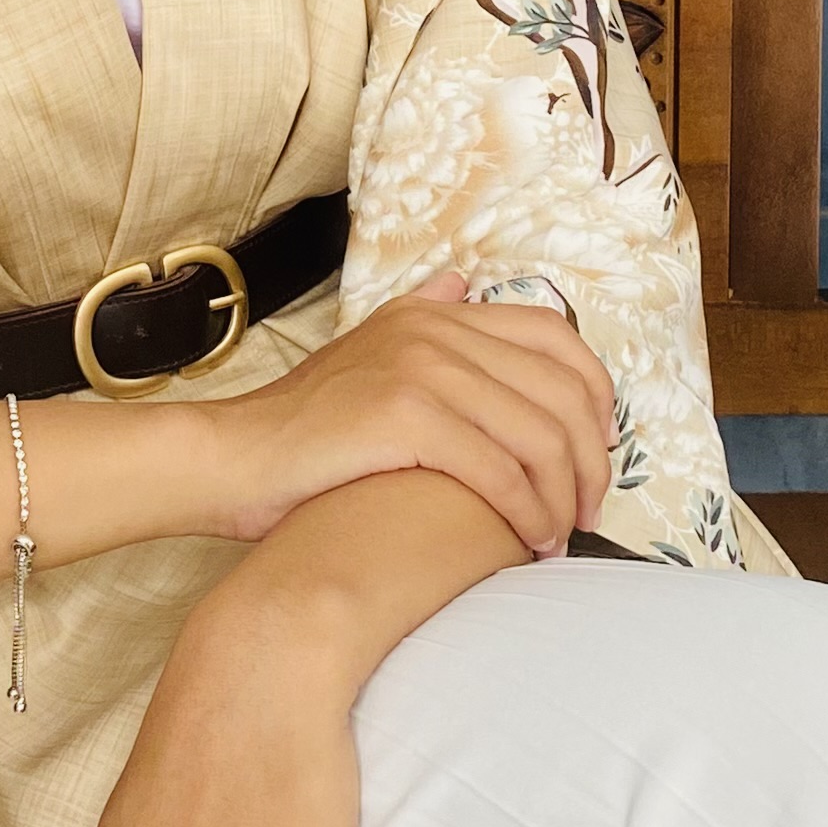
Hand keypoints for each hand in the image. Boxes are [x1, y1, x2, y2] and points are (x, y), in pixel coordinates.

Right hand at [217, 271, 612, 557]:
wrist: (231, 458)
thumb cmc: (304, 430)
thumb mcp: (366, 351)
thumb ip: (420, 319)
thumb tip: (460, 283)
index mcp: (436, 314)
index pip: (556, 339)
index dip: (594, 398)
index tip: (596, 452)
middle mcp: (435, 329)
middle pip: (561, 391)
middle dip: (589, 459)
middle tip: (588, 510)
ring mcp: (420, 368)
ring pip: (539, 436)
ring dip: (564, 496)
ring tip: (560, 536)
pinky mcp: (405, 417)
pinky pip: (500, 471)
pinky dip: (527, 513)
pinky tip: (528, 543)